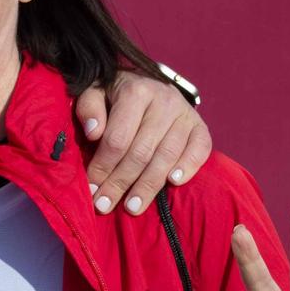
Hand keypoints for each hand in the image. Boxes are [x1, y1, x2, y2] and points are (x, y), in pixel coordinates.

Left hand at [73, 71, 210, 216]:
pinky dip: (188, 166)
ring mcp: (185, 114)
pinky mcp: (200, 126)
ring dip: (148, 186)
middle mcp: (163, 101)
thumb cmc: (116, 95)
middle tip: (104, 205)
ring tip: (132, 207)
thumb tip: (93, 132)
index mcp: (135, 91)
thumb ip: (89, 108)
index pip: (117, 138)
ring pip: (167, 156)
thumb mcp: (95, 92)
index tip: (91, 189)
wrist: (150, 83)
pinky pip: (200, 149)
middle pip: (141, 152)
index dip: (103, 167)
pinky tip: (174, 183)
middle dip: (120, 183)